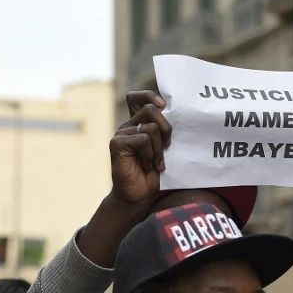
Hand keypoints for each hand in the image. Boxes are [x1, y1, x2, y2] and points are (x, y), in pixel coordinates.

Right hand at [109, 91, 172, 205]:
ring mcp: (121, 134)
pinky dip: (149, 155)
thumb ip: (164, 131)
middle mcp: (128, 126)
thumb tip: (176, 114)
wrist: (139, 195)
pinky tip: (145, 166)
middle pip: (150, 108)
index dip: (149, 96)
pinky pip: (142, 139)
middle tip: (167, 147)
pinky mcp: (117, 143)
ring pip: (150, 128)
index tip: (163, 106)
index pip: (136, 97)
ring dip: (158, 149)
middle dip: (166, 128)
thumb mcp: (163, 148)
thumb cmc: (153, 173)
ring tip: (154, 163)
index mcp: (138, 124)